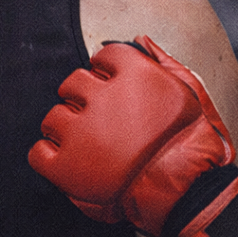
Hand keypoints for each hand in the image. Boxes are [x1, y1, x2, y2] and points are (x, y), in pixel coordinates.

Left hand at [29, 36, 237, 236]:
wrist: (194, 197)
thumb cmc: (197, 147)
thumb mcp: (193, 94)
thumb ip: (163, 62)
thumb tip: (139, 39)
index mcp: (134, 75)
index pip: (104, 56)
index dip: (108, 72)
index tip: (115, 87)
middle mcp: (105, 98)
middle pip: (74, 83)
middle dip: (84, 99)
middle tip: (103, 122)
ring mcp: (84, 132)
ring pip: (54, 116)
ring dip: (67, 127)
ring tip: (88, 145)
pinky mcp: (70, 167)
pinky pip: (39, 153)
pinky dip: (49, 157)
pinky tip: (68, 162)